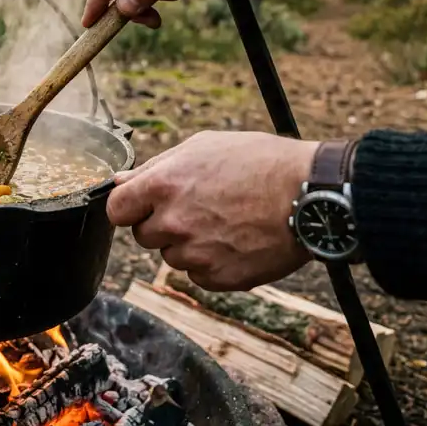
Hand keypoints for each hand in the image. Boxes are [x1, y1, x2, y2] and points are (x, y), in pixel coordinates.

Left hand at [107, 130, 318, 290]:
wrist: (310, 194)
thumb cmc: (259, 162)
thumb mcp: (203, 147)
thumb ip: (156, 167)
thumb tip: (121, 181)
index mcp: (163, 185)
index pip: (116, 209)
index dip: (128, 207)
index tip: (140, 206)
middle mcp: (174, 222)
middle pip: (143, 235)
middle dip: (161, 224)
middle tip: (196, 209)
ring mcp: (196, 254)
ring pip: (172, 257)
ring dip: (188, 244)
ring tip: (223, 222)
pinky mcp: (220, 278)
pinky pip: (199, 275)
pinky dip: (211, 263)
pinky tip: (235, 241)